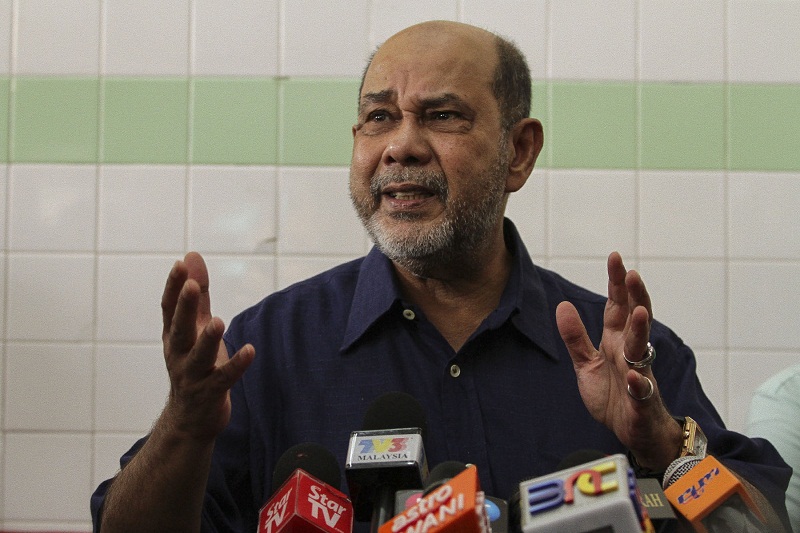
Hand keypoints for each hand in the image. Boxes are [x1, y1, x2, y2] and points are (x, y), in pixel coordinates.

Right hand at [160, 252, 253, 440]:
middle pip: (179, 329)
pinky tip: (250, 351)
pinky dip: (236, 365)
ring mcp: (192, 376)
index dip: (173, 288)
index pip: (169, 309)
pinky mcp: (210, 394)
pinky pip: (224, 379)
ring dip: (207, 339)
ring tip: (218, 321)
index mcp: (173, 337)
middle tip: (190, 284)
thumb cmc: (194, 366)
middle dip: (184, 306)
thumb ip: (196, 295)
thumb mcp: (193, 329)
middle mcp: (178, 355)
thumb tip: (191, 256)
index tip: (179, 265)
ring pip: (198, 356)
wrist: (190, 420)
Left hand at [555, 252, 679, 470]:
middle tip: (632, 273)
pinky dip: (638, 382)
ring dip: (642, 330)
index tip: (615, 257)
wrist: (632, 432)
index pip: (618, 306)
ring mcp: (639, 375)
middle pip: (635, 319)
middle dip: (634, 296)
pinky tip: (634, 375)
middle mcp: (630, 353)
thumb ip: (576, 337)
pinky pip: (641, 390)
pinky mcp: (642, 401)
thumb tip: (563, 305)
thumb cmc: (614, 395)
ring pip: (642, 349)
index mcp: (616, 341)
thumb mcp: (587, 364)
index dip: (617, 283)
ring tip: (641, 311)